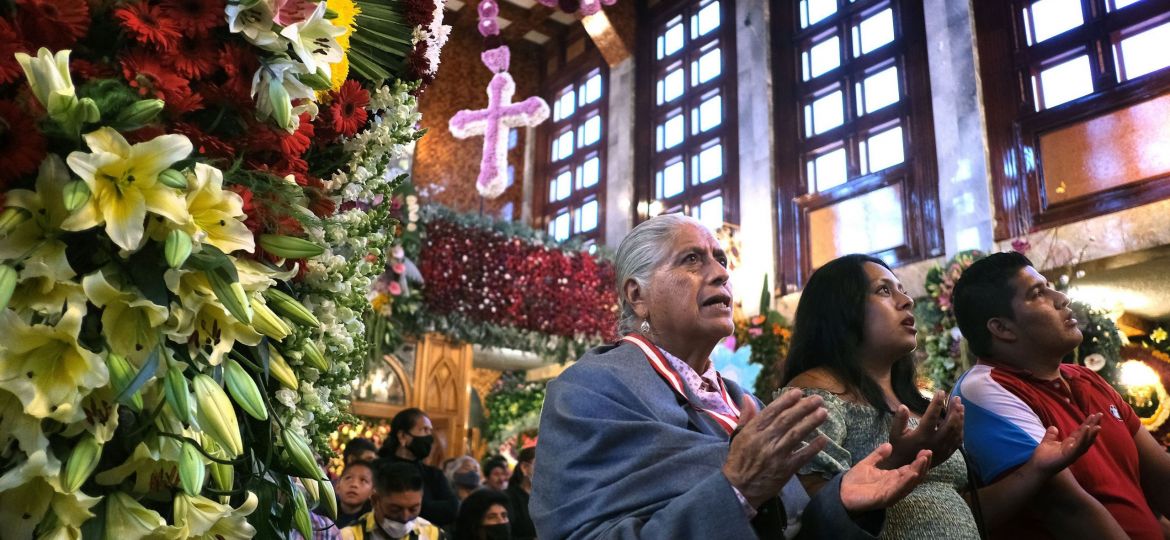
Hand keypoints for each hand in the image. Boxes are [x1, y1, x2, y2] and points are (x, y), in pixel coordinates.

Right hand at [723, 389, 829, 507]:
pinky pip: (802, 457)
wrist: (739, 488)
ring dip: (811, 423)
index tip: (799, 392)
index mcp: (753, 431)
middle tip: (818, 399)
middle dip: (804, 408)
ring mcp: (776, 455)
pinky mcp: (785, 470)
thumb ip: (746, 417)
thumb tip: (748, 397)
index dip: (786, 401)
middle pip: (787, 420)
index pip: (772, 411)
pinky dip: (813, 448)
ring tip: (823, 413)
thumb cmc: (739, 460)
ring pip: (796, 435)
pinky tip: (824, 439)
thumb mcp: (738, 436)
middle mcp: (765, 440)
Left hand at [841, 443, 930, 511]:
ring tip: (923, 460)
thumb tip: (889, 445)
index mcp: (892, 478)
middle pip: (913, 476)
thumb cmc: (855, 481)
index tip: (926, 450)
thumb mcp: (868, 464)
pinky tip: (912, 474)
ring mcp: (891, 493)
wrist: (841, 493)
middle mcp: (895, 486)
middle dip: (922, 465)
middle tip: (928, 453)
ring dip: (918, 472)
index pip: (910, 469)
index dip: (919, 461)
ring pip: (909, 484)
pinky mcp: (884, 498)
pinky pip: (898, 491)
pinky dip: (906, 483)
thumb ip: (878, 455)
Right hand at [884, 391, 962, 468]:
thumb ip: (899, 420)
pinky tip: (961, 421)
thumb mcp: (895, 434)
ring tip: (960, 406)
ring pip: (956, 431)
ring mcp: (943, 448)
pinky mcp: (947, 453)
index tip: (940, 392)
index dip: (937, 402)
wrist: (906, 467)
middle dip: (954, 409)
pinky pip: (958, 440)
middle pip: (950, 423)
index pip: (932, 415)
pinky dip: (961, 429)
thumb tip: (903, 406)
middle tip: (956, 397)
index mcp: (922, 435)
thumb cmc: (899, 448)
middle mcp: (935, 442)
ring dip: (960, 417)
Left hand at [1028, 413, 1101, 474]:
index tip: (1093, 415)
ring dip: (1092, 433)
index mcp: (1071, 444)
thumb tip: (1053, 427)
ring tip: (1098, 424)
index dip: (1088, 424)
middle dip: (1094, 425)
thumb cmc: (1043, 457)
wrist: (1038, 467)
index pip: (1082, 432)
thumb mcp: (1047, 442)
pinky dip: (1083, 438)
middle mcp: (1075, 448)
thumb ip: (1051, 435)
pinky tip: (1087, 429)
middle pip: (1087, 435)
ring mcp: (1073, 453)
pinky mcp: (1070, 456)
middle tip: (1100, 414)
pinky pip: (1079, 446)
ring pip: (1086, 442)